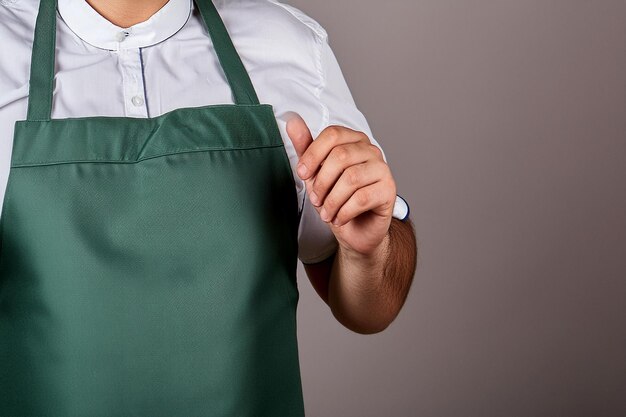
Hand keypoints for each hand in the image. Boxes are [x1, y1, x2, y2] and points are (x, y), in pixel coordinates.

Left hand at [285, 112, 396, 256]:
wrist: (357, 230)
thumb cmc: (337, 198)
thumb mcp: (316, 173)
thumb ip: (306, 147)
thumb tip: (292, 121)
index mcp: (353, 140)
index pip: (333, 134)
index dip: (313, 154)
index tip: (302, 173)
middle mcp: (371, 150)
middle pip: (341, 156)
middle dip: (322, 182)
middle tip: (315, 199)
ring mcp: (382, 169)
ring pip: (351, 178)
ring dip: (332, 201)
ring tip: (326, 213)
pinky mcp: (388, 190)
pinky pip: (362, 198)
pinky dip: (344, 212)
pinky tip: (339, 219)